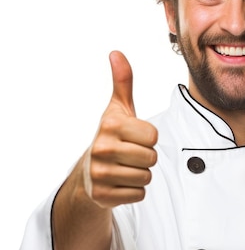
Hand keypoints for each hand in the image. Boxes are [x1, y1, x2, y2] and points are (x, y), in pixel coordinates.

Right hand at [83, 51, 157, 207]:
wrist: (87, 173)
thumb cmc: (111, 136)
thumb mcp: (117, 109)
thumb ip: (123, 81)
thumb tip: (116, 53)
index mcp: (110, 126)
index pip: (153, 135)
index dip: (148, 138)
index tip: (133, 137)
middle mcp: (102, 149)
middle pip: (151, 158)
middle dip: (146, 158)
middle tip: (129, 155)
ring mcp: (100, 175)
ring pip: (146, 177)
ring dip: (140, 175)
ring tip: (124, 168)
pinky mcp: (103, 196)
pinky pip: (138, 194)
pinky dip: (134, 191)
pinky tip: (120, 183)